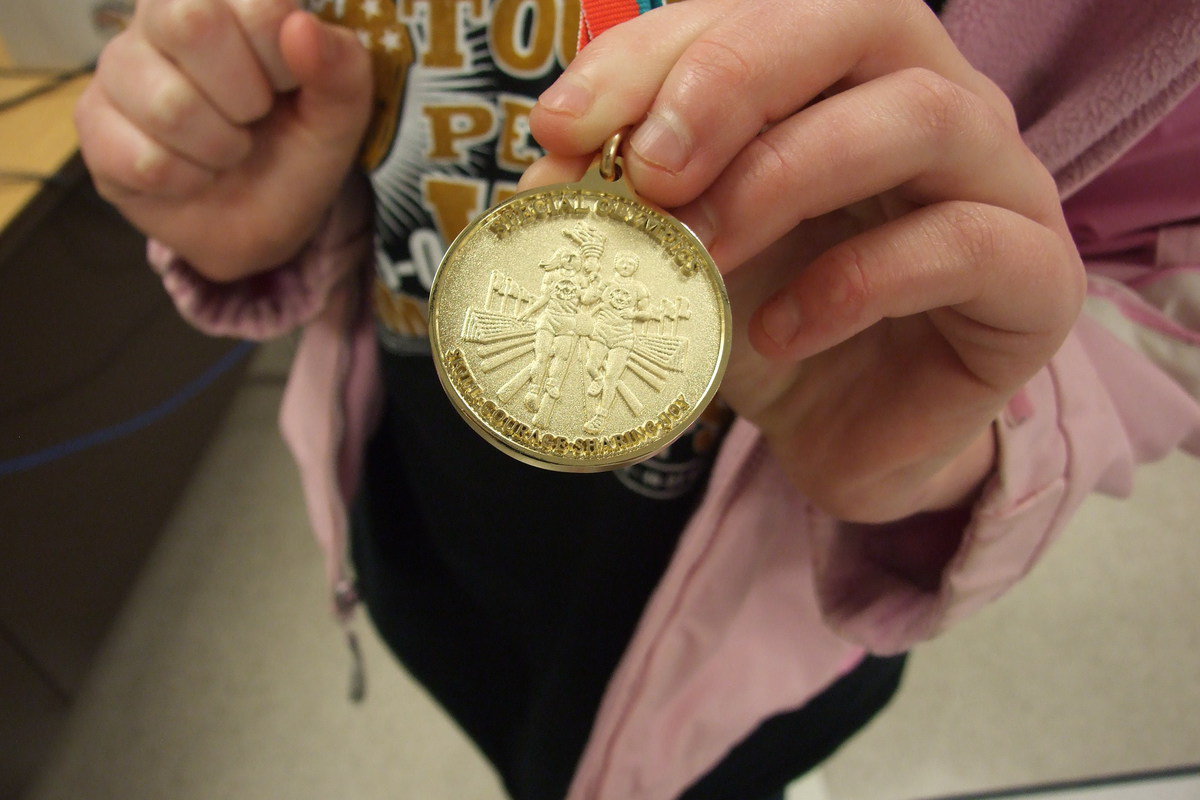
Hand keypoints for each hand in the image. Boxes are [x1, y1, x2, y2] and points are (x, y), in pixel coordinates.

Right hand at [75, 0, 371, 280]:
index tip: (286, 87)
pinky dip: (185, 181)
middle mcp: (161, 16)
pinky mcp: (93, 123)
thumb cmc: (294, 153)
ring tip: (224, 151)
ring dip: (218, 149)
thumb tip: (302, 27)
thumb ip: (342, 70)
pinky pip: (142, 158)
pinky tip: (189, 174)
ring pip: (169, 103)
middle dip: (242, 96)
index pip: (255, 2)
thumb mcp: (338, 118)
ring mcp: (118, 67)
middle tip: (251, 119)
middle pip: (189, 21)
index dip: (281, 59)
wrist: (259, 226)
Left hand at [523, 0, 1085, 522]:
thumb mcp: (677, 253)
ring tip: (703, 254)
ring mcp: (1001, 181)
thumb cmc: (768, 323)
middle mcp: (934, 100)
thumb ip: (622, 202)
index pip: (758, 9)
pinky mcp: (1036, 278)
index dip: (653, 52)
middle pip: (865, 15)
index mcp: (844, 75)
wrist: (848, 437)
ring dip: (786, 176)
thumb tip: (546, 167)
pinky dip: (852, 283)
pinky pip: (960, 244)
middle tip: (651, 170)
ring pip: (923, 115)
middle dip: (735, 80)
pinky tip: (777, 331)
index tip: (560, 126)